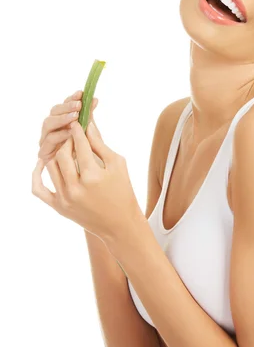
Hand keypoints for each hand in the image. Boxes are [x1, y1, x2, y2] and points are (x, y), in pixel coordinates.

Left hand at [32, 119, 140, 243]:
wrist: (119, 224)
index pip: (80, 145)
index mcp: (93, 176)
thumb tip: (87, 124)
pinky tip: (42, 163)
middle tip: (73, 135)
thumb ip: (100, 144)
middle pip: (63, 153)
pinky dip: (37, 174)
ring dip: (57, 154)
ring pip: (51, 166)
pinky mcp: (58, 207)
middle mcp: (76, 188)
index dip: (78, 130)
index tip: (77, 122)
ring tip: (65, 149)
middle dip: (68, 141)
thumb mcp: (117, 164)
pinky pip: (38, 188)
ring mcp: (64, 199)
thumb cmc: (123, 191)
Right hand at [38, 90, 100, 166]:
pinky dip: (59, 135)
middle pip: (53, 112)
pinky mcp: (44, 154)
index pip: (64, 106)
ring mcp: (47, 141)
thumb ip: (89, 119)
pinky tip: (70, 133)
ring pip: (48, 124)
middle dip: (66, 107)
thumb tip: (94, 99)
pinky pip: (49, 141)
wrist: (88, 181)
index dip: (71, 99)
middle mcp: (53, 130)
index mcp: (63, 123)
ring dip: (61, 119)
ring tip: (75, 117)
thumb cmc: (90, 157)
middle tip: (79, 105)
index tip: (81, 93)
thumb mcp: (91, 135)